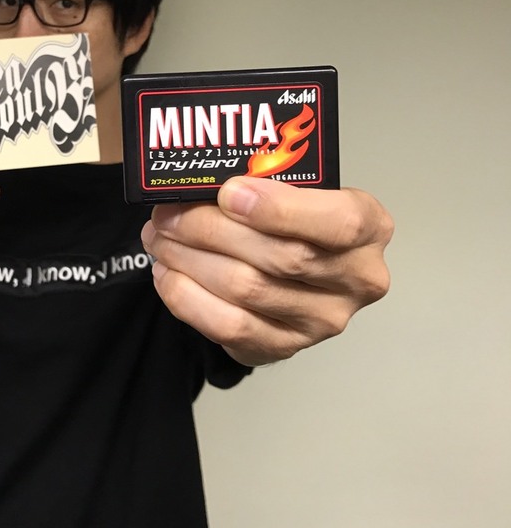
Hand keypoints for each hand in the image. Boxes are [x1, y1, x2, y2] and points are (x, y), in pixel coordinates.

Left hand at [140, 177, 392, 366]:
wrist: (298, 260)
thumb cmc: (293, 214)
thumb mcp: (297, 185)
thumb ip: (265, 181)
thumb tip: (203, 182)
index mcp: (368, 226)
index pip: (338, 222)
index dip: (280, 209)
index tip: (228, 193)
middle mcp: (357, 278)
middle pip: (280, 257)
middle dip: (210, 230)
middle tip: (166, 213)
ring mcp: (323, 320)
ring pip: (247, 291)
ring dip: (190, 260)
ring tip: (159, 237)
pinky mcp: (285, 346)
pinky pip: (230, 328)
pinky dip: (188, 298)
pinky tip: (167, 274)